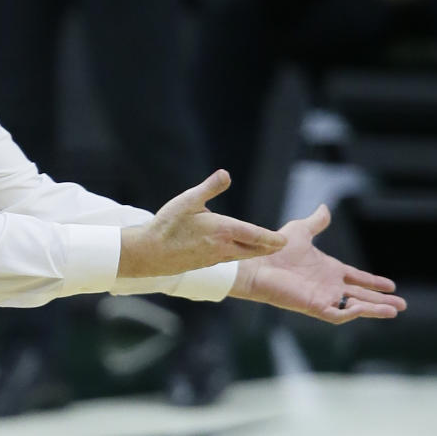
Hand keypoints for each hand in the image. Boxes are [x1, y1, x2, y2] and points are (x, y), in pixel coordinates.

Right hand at [119, 170, 286, 277]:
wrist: (151, 253)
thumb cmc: (168, 224)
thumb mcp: (188, 200)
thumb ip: (209, 187)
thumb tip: (226, 174)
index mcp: (223, 230)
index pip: (255, 235)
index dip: (271, 239)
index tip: (285, 241)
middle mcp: (223, 247)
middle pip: (252, 249)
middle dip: (268, 247)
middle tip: (281, 246)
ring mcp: (215, 258)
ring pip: (240, 255)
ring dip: (253, 251)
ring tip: (263, 248)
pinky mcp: (205, 263)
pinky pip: (227, 258)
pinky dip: (237, 254)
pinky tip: (233, 250)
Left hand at [230, 205, 406, 323]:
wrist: (257, 262)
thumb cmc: (275, 248)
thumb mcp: (301, 230)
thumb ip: (315, 222)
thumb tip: (325, 208)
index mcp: (328, 270)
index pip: (356, 278)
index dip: (373, 282)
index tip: (391, 284)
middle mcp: (328, 285)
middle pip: (361, 295)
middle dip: (381, 300)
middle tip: (402, 304)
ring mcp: (323, 297)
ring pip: (355, 307)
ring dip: (374, 309)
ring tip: (394, 310)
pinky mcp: (314, 306)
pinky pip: (338, 314)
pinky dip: (353, 313)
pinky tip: (366, 308)